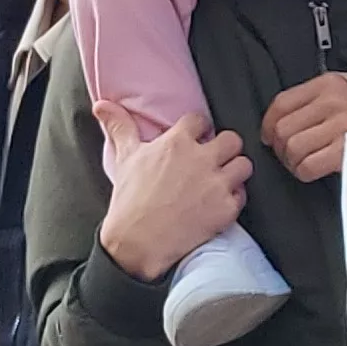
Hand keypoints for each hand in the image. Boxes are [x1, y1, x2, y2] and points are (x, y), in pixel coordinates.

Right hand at [94, 106, 251, 280]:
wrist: (137, 241)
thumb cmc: (130, 199)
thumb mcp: (125, 157)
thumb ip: (120, 126)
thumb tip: (102, 104)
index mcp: (177, 142)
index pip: (200, 120)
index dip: (198, 130)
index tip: (194, 140)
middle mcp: (201, 159)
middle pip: (232, 139)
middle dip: (225, 148)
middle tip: (214, 160)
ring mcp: (216, 184)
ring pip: (244, 165)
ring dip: (234, 171)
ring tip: (221, 180)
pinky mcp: (226, 209)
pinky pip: (242, 195)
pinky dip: (233, 198)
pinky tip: (219, 203)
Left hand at [261, 74, 346, 183]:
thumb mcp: (345, 89)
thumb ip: (315, 98)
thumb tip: (281, 119)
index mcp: (328, 85)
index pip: (281, 103)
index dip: (268, 124)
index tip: (268, 135)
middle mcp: (333, 103)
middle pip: (283, 129)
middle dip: (280, 147)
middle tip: (288, 154)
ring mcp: (341, 127)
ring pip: (293, 148)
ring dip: (292, 161)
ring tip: (302, 162)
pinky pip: (309, 166)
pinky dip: (304, 171)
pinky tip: (312, 169)